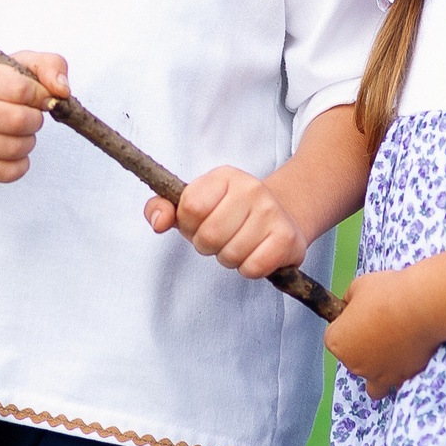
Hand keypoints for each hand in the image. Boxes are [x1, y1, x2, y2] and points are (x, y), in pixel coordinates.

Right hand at [0, 52, 67, 182]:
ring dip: (29, 141)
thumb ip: (49, 66)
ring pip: (14, 149)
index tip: (38, 96)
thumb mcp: (16, 64)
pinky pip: (7, 173)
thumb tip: (61, 91)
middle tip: (31, 116)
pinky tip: (16, 151)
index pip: (20, 89)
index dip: (40, 95)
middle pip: (18, 121)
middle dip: (35, 120)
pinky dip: (21, 164)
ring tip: (21, 132)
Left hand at [145, 166, 310, 279]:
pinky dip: (249, 268)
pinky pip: (252, 268)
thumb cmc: (228, 214)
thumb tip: (157, 223)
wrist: (280, 216)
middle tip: (221, 238)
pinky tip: (255, 253)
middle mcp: (251, 188)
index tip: (200, 223)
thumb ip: (162, 208)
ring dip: (229, 258)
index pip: (190, 207)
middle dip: (208, 245)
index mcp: (224, 176)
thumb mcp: (193, 205)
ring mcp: (272, 212)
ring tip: (239, 243)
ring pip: (230, 255)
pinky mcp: (288, 238)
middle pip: (209, 235)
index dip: (189, 224)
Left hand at [324, 269, 441, 399]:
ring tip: (390, 354)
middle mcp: (352, 364)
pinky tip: (406, 361)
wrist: (421, 307)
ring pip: (371, 384)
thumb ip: (349, 301)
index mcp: (337, 341)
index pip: (334, 337)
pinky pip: (395, 385)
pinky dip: (399, 376)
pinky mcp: (401, 378)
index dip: (347, 324)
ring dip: (377, 372)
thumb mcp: (358, 287)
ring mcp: (377, 375)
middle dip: (364, 345)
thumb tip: (351, 305)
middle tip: (382, 325)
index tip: (361, 315)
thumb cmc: (387, 294)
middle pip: (353, 358)